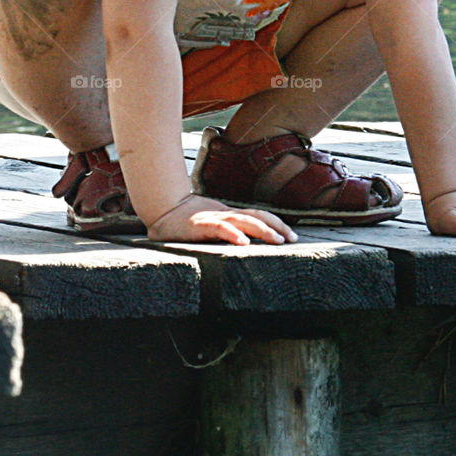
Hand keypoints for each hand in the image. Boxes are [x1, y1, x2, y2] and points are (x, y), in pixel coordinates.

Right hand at [146, 193, 297, 245]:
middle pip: (256, 217)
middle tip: (292, 238)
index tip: (291, 235)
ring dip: (262, 230)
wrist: (163, 210)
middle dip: (276, 227)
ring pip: (243, 221)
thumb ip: (228, 232)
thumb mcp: (213, 227)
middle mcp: (226, 214)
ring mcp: (214, 218)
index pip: (259, 216)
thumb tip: (249, 245)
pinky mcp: (201, 225)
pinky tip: (243, 242)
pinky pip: (220, 228)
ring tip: (277, 240)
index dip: (276, 223)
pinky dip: (232, 234)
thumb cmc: (188, 223)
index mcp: (230, 215)